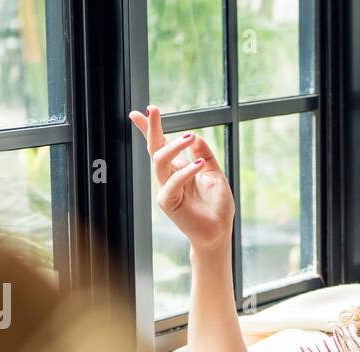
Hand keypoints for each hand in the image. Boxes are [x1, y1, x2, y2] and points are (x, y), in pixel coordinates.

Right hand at [128, 104, 233, 253]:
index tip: (140, 111)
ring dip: (174, 146)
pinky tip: (198, 165)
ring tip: (190, 136)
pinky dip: (185, 171)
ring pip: (160, 161)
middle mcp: (168, 177)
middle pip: (154, 148)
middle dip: (151, 128)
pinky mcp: (168, 202)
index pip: (160, 145)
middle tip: (153, 109)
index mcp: (178, 168)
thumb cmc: (217, 206)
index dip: (148, 129)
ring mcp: (166, 189)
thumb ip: (205, 155)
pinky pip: (173, 182)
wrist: (219, 232)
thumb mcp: (215, 174)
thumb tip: (196, 136)